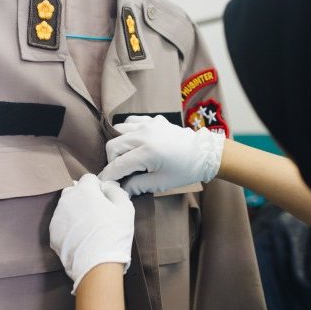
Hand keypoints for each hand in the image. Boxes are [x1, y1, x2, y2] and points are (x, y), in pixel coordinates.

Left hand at [49, 174, 134, 293]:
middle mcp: (66, 200)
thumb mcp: (125, 208)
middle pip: (74, 191)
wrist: (97, 266)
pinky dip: (69, 227)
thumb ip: (115, 191)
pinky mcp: (53, 234)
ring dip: (76, 212)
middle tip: (97, 213)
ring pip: (66, 207)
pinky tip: (81, 238)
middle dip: (84, 197)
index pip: (89, 178)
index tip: (105, 200)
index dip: (98, 187)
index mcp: (84, 190)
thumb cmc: (114, 234)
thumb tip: (107, 187)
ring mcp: (57, 217)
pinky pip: (62, 224)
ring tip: (88, 228)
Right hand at [99, 115, 225, 195]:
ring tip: (128, 157)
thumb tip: (121, 189)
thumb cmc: (185, 170)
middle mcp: (144, 135)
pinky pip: (131, 122)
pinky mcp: (152, 120)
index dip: (109, 176)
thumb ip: (137, 185)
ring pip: (118, 130)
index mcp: (148, 152)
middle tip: (121, 172)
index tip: (105, 183)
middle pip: (112, 145)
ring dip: (119, 145)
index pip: (118, 165)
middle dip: (112, 161)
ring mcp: (148, 124)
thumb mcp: (161, 183)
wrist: (205, 153)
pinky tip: (135, 143)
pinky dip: (128, 132)